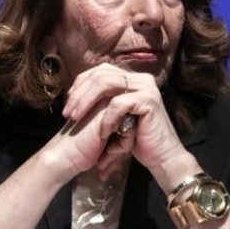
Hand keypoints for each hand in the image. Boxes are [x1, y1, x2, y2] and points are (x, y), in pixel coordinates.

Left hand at [62, 63, 185, 175]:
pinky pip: (118, 103)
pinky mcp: (148, 100)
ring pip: (106, 83)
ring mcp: (146, 87)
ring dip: (86, 101)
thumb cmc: (137, 140)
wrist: (161, 157)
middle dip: (80, 93)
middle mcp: (140, 78)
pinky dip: (107, 118)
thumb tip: (77, 91)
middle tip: (68, 113)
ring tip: (77, 119)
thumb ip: (104, 101)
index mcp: (132, 79)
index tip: (68, 103)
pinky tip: (103, 133)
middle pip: (101, 73)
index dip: (81, 83)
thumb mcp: (116, 117)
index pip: (101, 70)